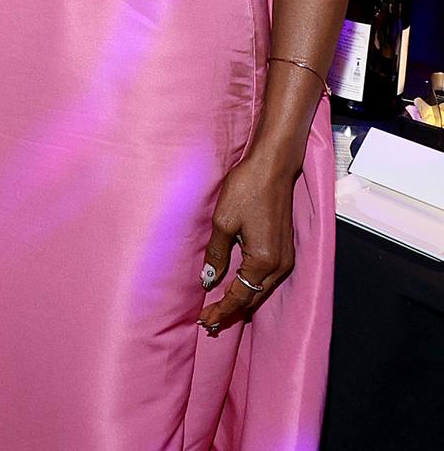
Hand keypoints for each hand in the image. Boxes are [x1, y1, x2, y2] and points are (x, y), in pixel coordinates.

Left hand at [197, 148, 299, 334]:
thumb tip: (208, 279)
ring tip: (220, 310)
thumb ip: (217, 254)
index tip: (205, 320)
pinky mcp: (285, 250)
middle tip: (209, 322)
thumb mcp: (223, 222)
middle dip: (232, 311)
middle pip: (253, 299)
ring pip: (262, 291)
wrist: (272, 169)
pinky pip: (268, 279)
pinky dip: (252, 288)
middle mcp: (280, 265)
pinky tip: (239, 289)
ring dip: (242, 301)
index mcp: (263, 261)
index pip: (240, 296)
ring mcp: (286, 258)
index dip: (222, 310)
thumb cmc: (246, 190)